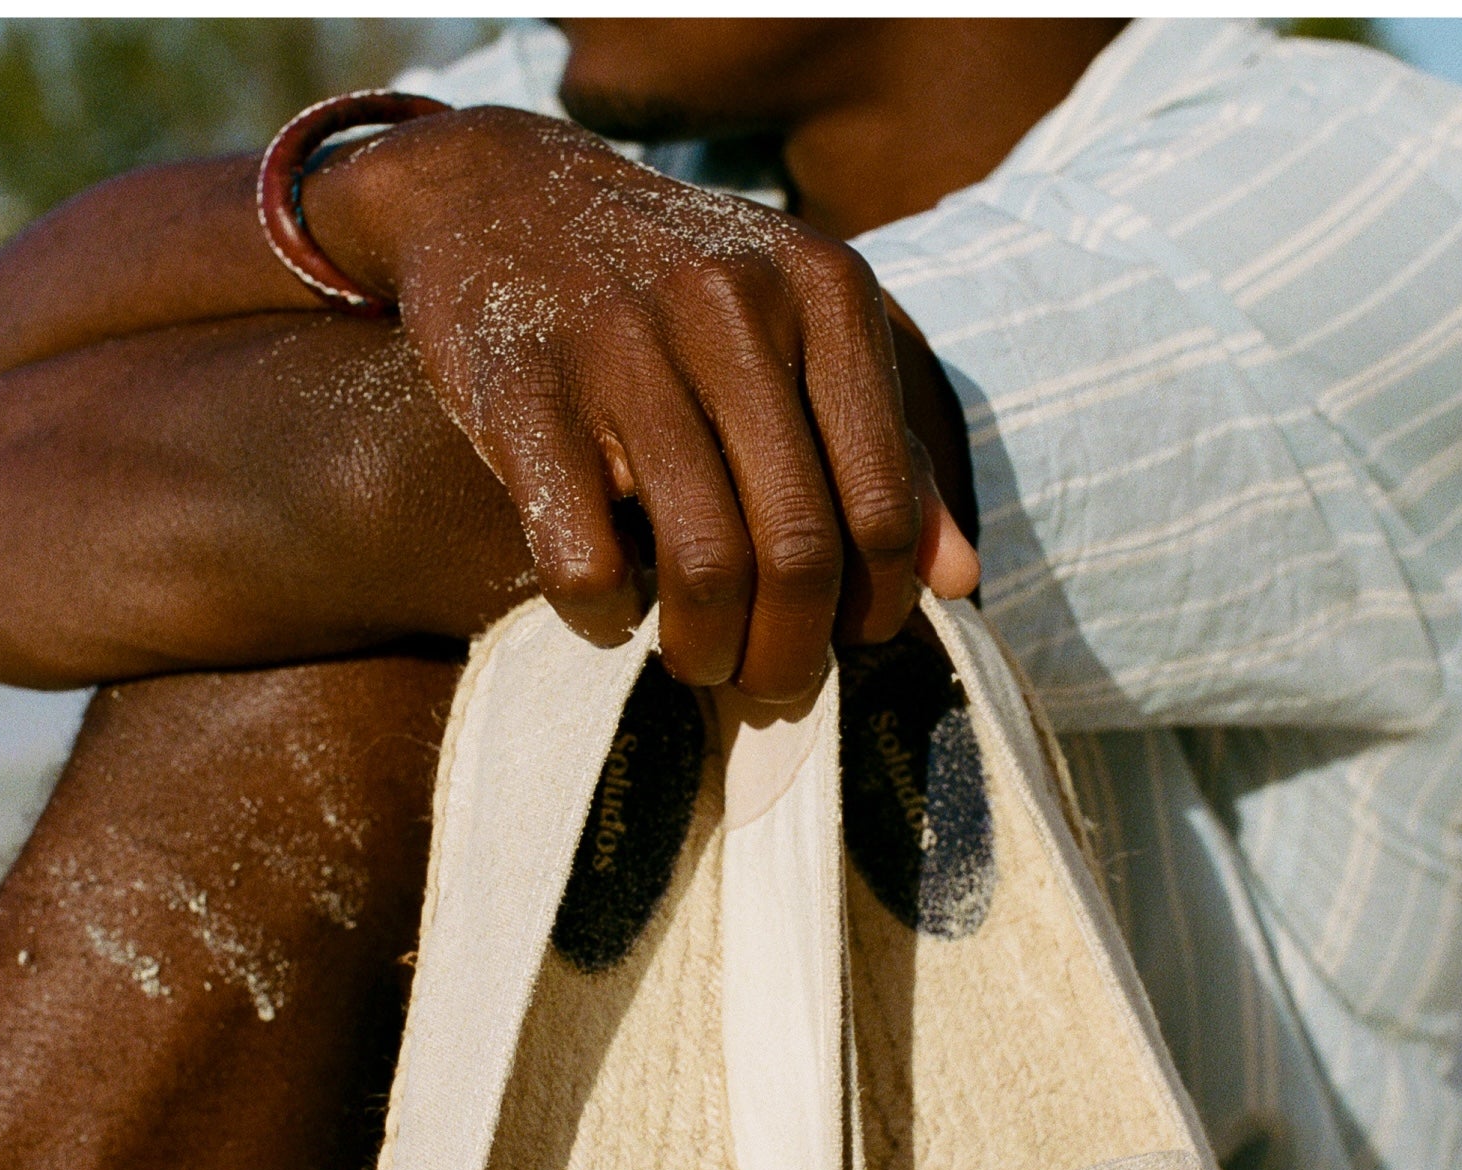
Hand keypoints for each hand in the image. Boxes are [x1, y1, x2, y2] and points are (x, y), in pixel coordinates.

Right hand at [307, 107, 978, 699]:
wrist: (500, 194)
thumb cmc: (677, 291)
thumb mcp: (801, 330)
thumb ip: (884, 449)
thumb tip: (961, 582)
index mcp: (825, 290)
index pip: (883, 504)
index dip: (875, 605)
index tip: (845, 639)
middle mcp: (732, 307)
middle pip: (799, 549)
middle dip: (791, 651)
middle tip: (769, 683)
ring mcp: (622, 346)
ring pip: (703, 565)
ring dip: (707, 652)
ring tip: (700, 664)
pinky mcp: (524, 394)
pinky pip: (583, 560)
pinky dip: (603, 616)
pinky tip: (609, 609)